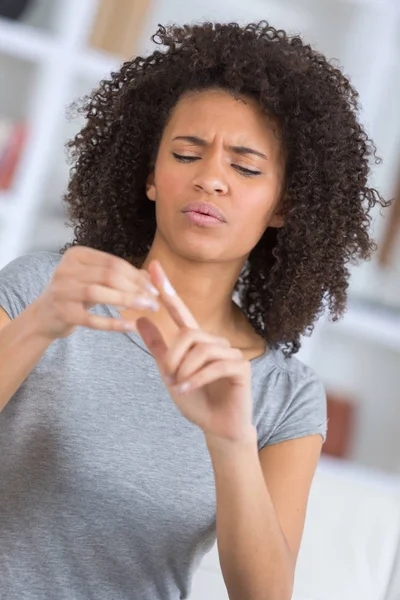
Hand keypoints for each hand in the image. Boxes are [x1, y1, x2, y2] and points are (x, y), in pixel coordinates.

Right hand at [33, 246, 159, 339]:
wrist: (44, 316)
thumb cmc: (75, 294)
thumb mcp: (94, 279)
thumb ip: (119, 276)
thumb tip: (151, 275)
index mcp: (76, 255)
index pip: (113, 263)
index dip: (137, 276)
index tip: (155, 289)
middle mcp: (66, 269)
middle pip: (108, 276)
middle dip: (136, 288)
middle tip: (155, 302)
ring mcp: (61, 291)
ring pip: (99, 293)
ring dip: (128, 301)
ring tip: (148, 310)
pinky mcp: (62, 313)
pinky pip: (92, 319)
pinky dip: (114, 323)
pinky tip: (131, 326)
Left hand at [135, 260, 253, 442]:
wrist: (216, 426)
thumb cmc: (195, 399)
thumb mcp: (169, 372)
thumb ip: (158, 347)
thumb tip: (140, 318)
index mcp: (197, 340)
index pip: (181, 310)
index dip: (167, 289)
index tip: (153, 266)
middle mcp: (215, 341)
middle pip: (189, 334)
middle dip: (173, 357)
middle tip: (168, 378)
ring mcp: (230, 352)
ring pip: (201, 349)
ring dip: (184, 370)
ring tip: (179, 386)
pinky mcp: (241, 367)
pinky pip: (215, 365)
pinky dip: (196, 379)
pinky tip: (187, 390)